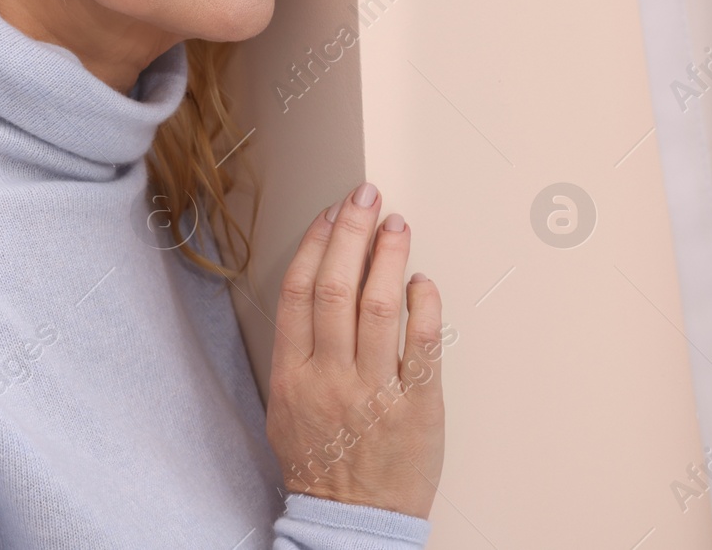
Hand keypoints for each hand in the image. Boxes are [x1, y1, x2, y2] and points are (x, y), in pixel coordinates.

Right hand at [265, 181, 446, 519]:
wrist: (352, 522)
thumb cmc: (322, 462)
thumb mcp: (287, 407)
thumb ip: (299, 350)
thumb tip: (316, 284)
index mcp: (292, 375)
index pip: (299, 291)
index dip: (316, 243)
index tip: (331, 212)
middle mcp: (330, 378)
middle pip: (336, 286)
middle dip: (352, 231)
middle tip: (366, 196)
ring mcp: (373, 392)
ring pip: (378, 306)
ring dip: (389, 255)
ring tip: (397, 224)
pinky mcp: (417, 406)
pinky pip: (423, 345)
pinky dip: (424, 305)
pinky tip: (422, 281)